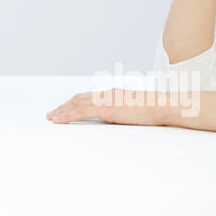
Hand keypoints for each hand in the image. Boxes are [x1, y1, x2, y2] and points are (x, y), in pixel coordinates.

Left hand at [46, 88, 169, 126]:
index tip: (65, 108)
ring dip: (62, 111)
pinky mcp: (106, 108)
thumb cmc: (154, 111)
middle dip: (64, 107)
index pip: (88, 97)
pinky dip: (67, 116)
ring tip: (51, 118)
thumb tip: (115, 121)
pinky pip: (81, 112)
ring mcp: (105, 100)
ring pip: (76, 105)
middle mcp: (107, 94)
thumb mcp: (134, 113)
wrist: (163, 107)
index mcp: (113, 95)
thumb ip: (122, 115)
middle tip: (52, 114)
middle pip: (79, 99)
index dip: (74, 103)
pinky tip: (58, 121)